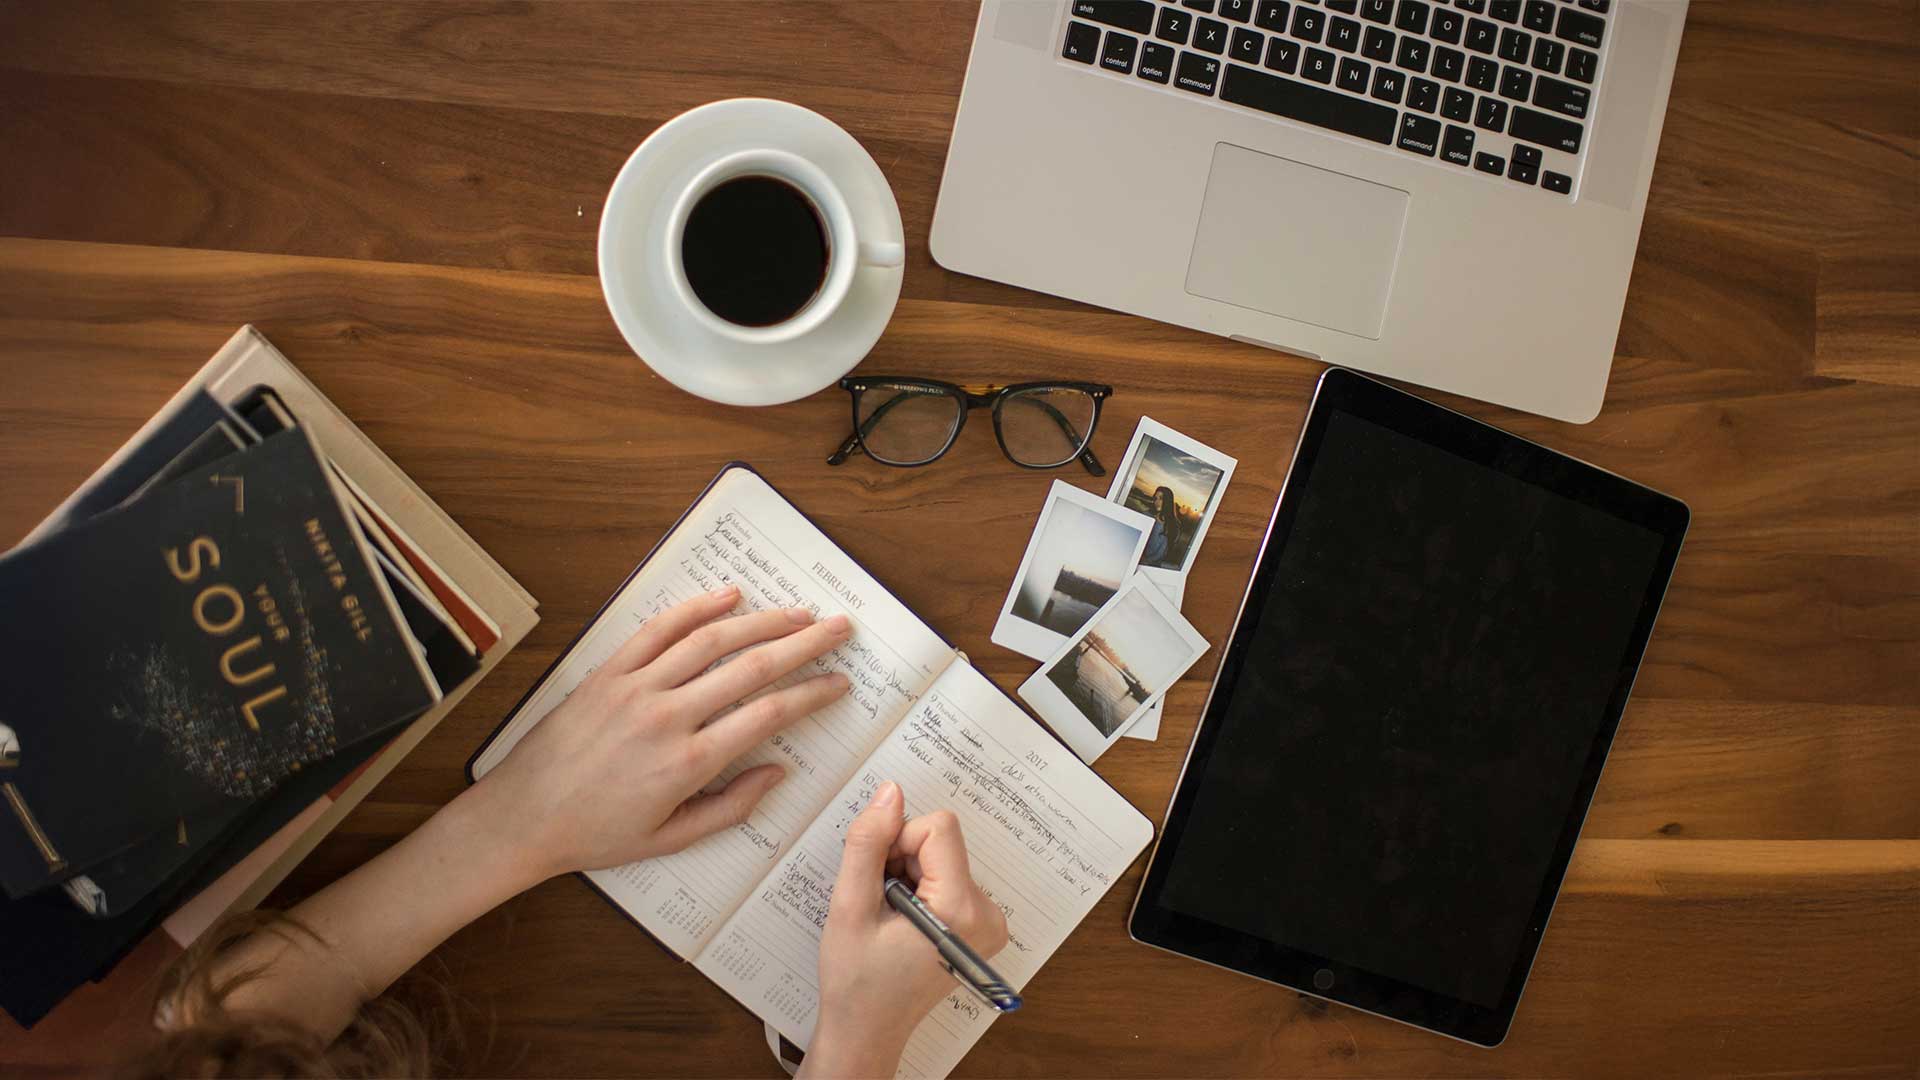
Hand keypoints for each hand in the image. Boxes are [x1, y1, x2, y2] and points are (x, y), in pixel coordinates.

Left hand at [464, 585, 851, 883]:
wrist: (523, 817)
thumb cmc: (597, 834)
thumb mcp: (671, 839)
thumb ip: (730, 808)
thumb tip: (778, 772)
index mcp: (688, 763)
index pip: (768, 715)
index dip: (812, 694)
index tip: (840, 683)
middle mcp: (667, 717)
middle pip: (751, 667)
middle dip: (804, 644)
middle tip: (839, 628)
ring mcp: (636, 688)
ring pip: (711, 641)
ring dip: (762, 621)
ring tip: (798, 612)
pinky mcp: (608, 672)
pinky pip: (658, 630)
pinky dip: (695, 608)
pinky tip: (729, 596)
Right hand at [804, 781, 1009, 1077]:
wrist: (868, 1030)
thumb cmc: (856, 980)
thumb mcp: (849, 907)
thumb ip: (868, 844)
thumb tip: (890, 792)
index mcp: (961, 910)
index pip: (939, 828)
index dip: (898, 841)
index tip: (879, 878)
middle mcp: (988, 914)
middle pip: (941, 841)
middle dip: (901, 860)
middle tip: (880, 904)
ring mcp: (989, 921)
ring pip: (942, 856)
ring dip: (908, 874)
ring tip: (889, 917)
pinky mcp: (981, 924)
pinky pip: (948, 876)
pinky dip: (920, 887)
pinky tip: (902, 921)